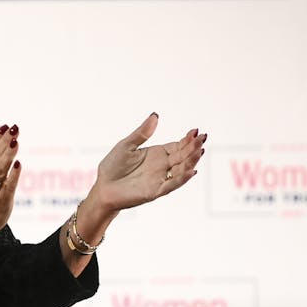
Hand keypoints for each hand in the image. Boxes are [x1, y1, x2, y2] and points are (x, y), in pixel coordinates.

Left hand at [86, 113, 203, 215]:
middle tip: (204, 137)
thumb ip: (142, 132)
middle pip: (183, 156)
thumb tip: (155, 115)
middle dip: (193, 147)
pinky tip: (191, 170)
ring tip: (200, 151)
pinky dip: (182, 178)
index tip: (196, 131)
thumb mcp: (126, 145)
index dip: (187, 139)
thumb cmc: (113, 166)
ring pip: (181, 170)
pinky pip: (171, 184)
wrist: (103, 187)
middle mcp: (162, 166)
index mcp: (157, 154)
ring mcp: (160, 179)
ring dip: (191, 161)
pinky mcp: (155, 191)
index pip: (177, 146)